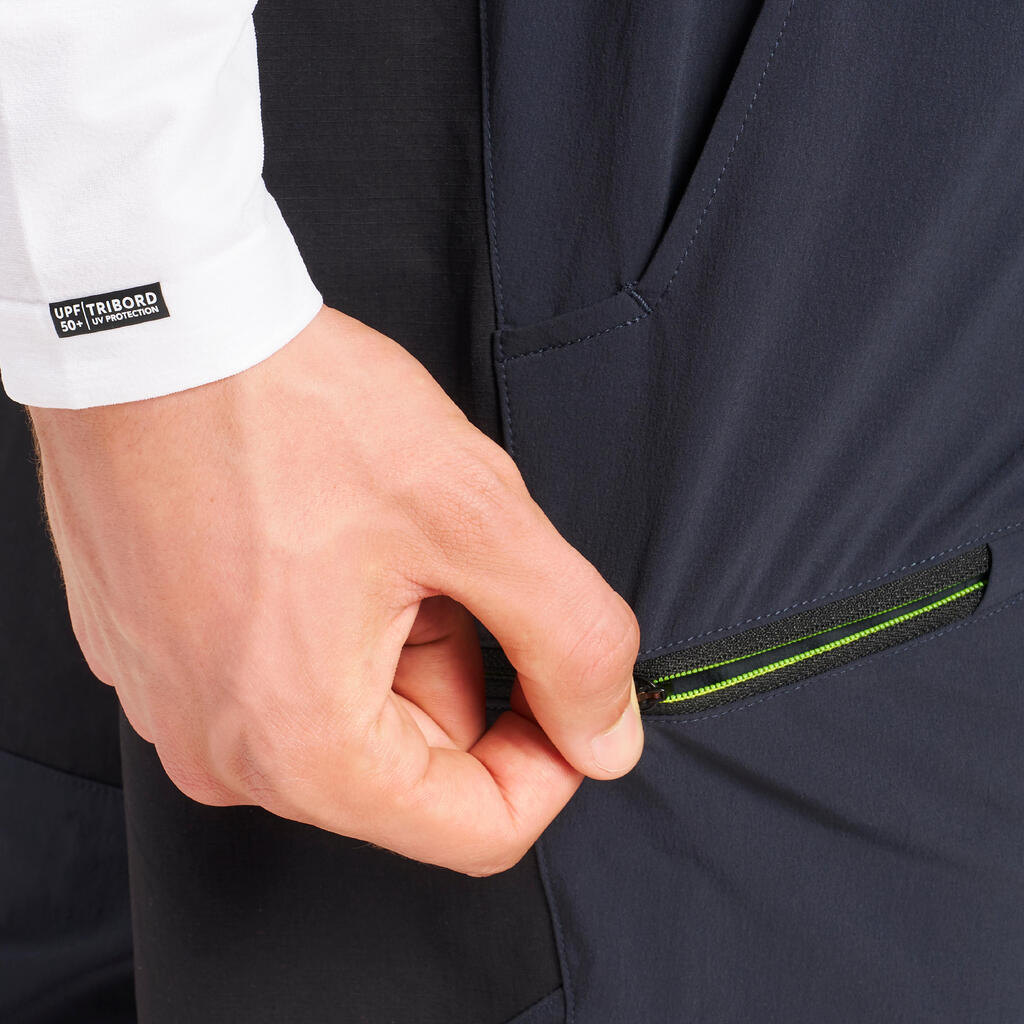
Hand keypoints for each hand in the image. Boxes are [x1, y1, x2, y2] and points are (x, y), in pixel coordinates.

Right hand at [28, 306, 642, 874]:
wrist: (155, 330)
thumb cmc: (285, 408)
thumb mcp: (475, 517)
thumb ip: (570, 642)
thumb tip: (606, 735)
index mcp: (302, 748)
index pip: (479, 830)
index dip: (551, 757)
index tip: (564, 682)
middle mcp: (224, 752)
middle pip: (418, 764)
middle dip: (463, 661)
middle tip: (443, 558)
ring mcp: (182, 706)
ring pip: (358, 713)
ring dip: (400, 630)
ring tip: (376, 534)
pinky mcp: (165, 658)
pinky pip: (289, 676)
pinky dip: (337, 619)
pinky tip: (323, 538)